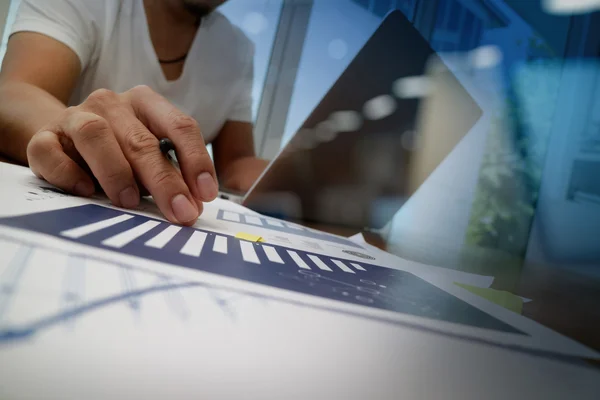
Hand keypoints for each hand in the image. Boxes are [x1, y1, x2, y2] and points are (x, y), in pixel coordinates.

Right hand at [27, 85, 218, 225]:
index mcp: (147, 103)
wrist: (62, 137)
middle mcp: (112, 103)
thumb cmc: (119, 151)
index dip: (197, 161)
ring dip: (115, 172)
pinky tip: (84, 190)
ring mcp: (75, 116)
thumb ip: (172, 174)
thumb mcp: (152, 157)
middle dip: (165, 181)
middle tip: (180, 212)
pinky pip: (50, 152)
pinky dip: (68, 172)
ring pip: (94, 135)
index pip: (180, 126)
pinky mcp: (43, 137)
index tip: (206, 194)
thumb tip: (192, 206)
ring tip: (129, 202)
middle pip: (142, 141)